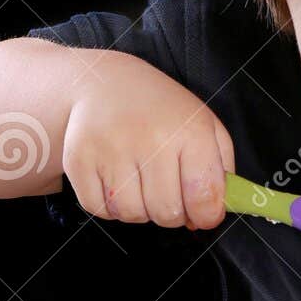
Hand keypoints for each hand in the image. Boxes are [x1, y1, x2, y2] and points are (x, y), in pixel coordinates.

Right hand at [62, 51, 234, 228]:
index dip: (206, 215)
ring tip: (140, 184)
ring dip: (140, 210)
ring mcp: (111, 149)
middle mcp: (151, 139)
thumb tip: (209, 217)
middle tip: (167, 193)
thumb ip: (221, 173)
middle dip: (171, 213)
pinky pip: (99, 210)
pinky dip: (110, 207)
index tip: (202, 213)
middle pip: (167, 213)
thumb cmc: (162, 112)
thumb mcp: (206, 127)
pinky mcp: (79, 160)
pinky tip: (116, 182)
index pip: (204, 196)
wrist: (103, 83)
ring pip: (132, 215)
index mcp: (190, 131)